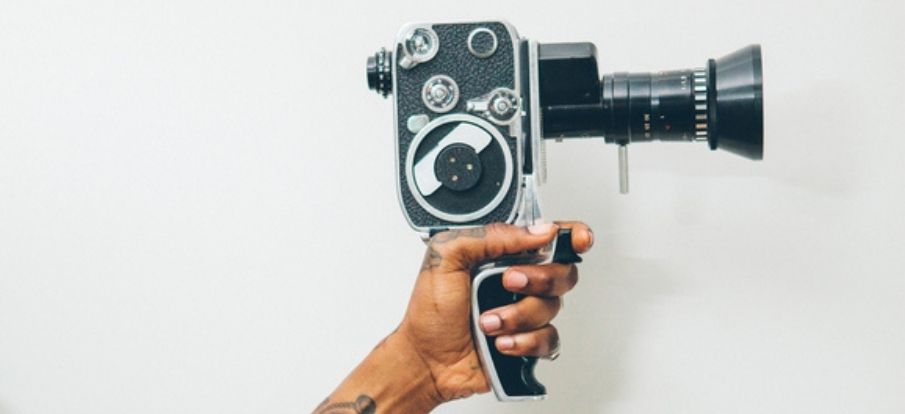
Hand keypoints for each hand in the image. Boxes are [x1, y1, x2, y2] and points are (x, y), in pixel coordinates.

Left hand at [395, 221, 593, 401]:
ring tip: (488, 321)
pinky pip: (549, 339)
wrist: (425, 359)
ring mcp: (524, 311)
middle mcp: (519, 280)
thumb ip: (489, 236)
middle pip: (561, 271)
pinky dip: (524, 341)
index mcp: (501, 254)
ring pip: (553, 307)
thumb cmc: (430, 311)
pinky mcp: (528, 341)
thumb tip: (536, 232)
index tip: (578, 239)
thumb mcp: (447, 257)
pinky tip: (500, 342)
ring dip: (518, 315)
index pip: (546, 237)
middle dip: (538, 277)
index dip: (571, 235)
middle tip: (508, 282)